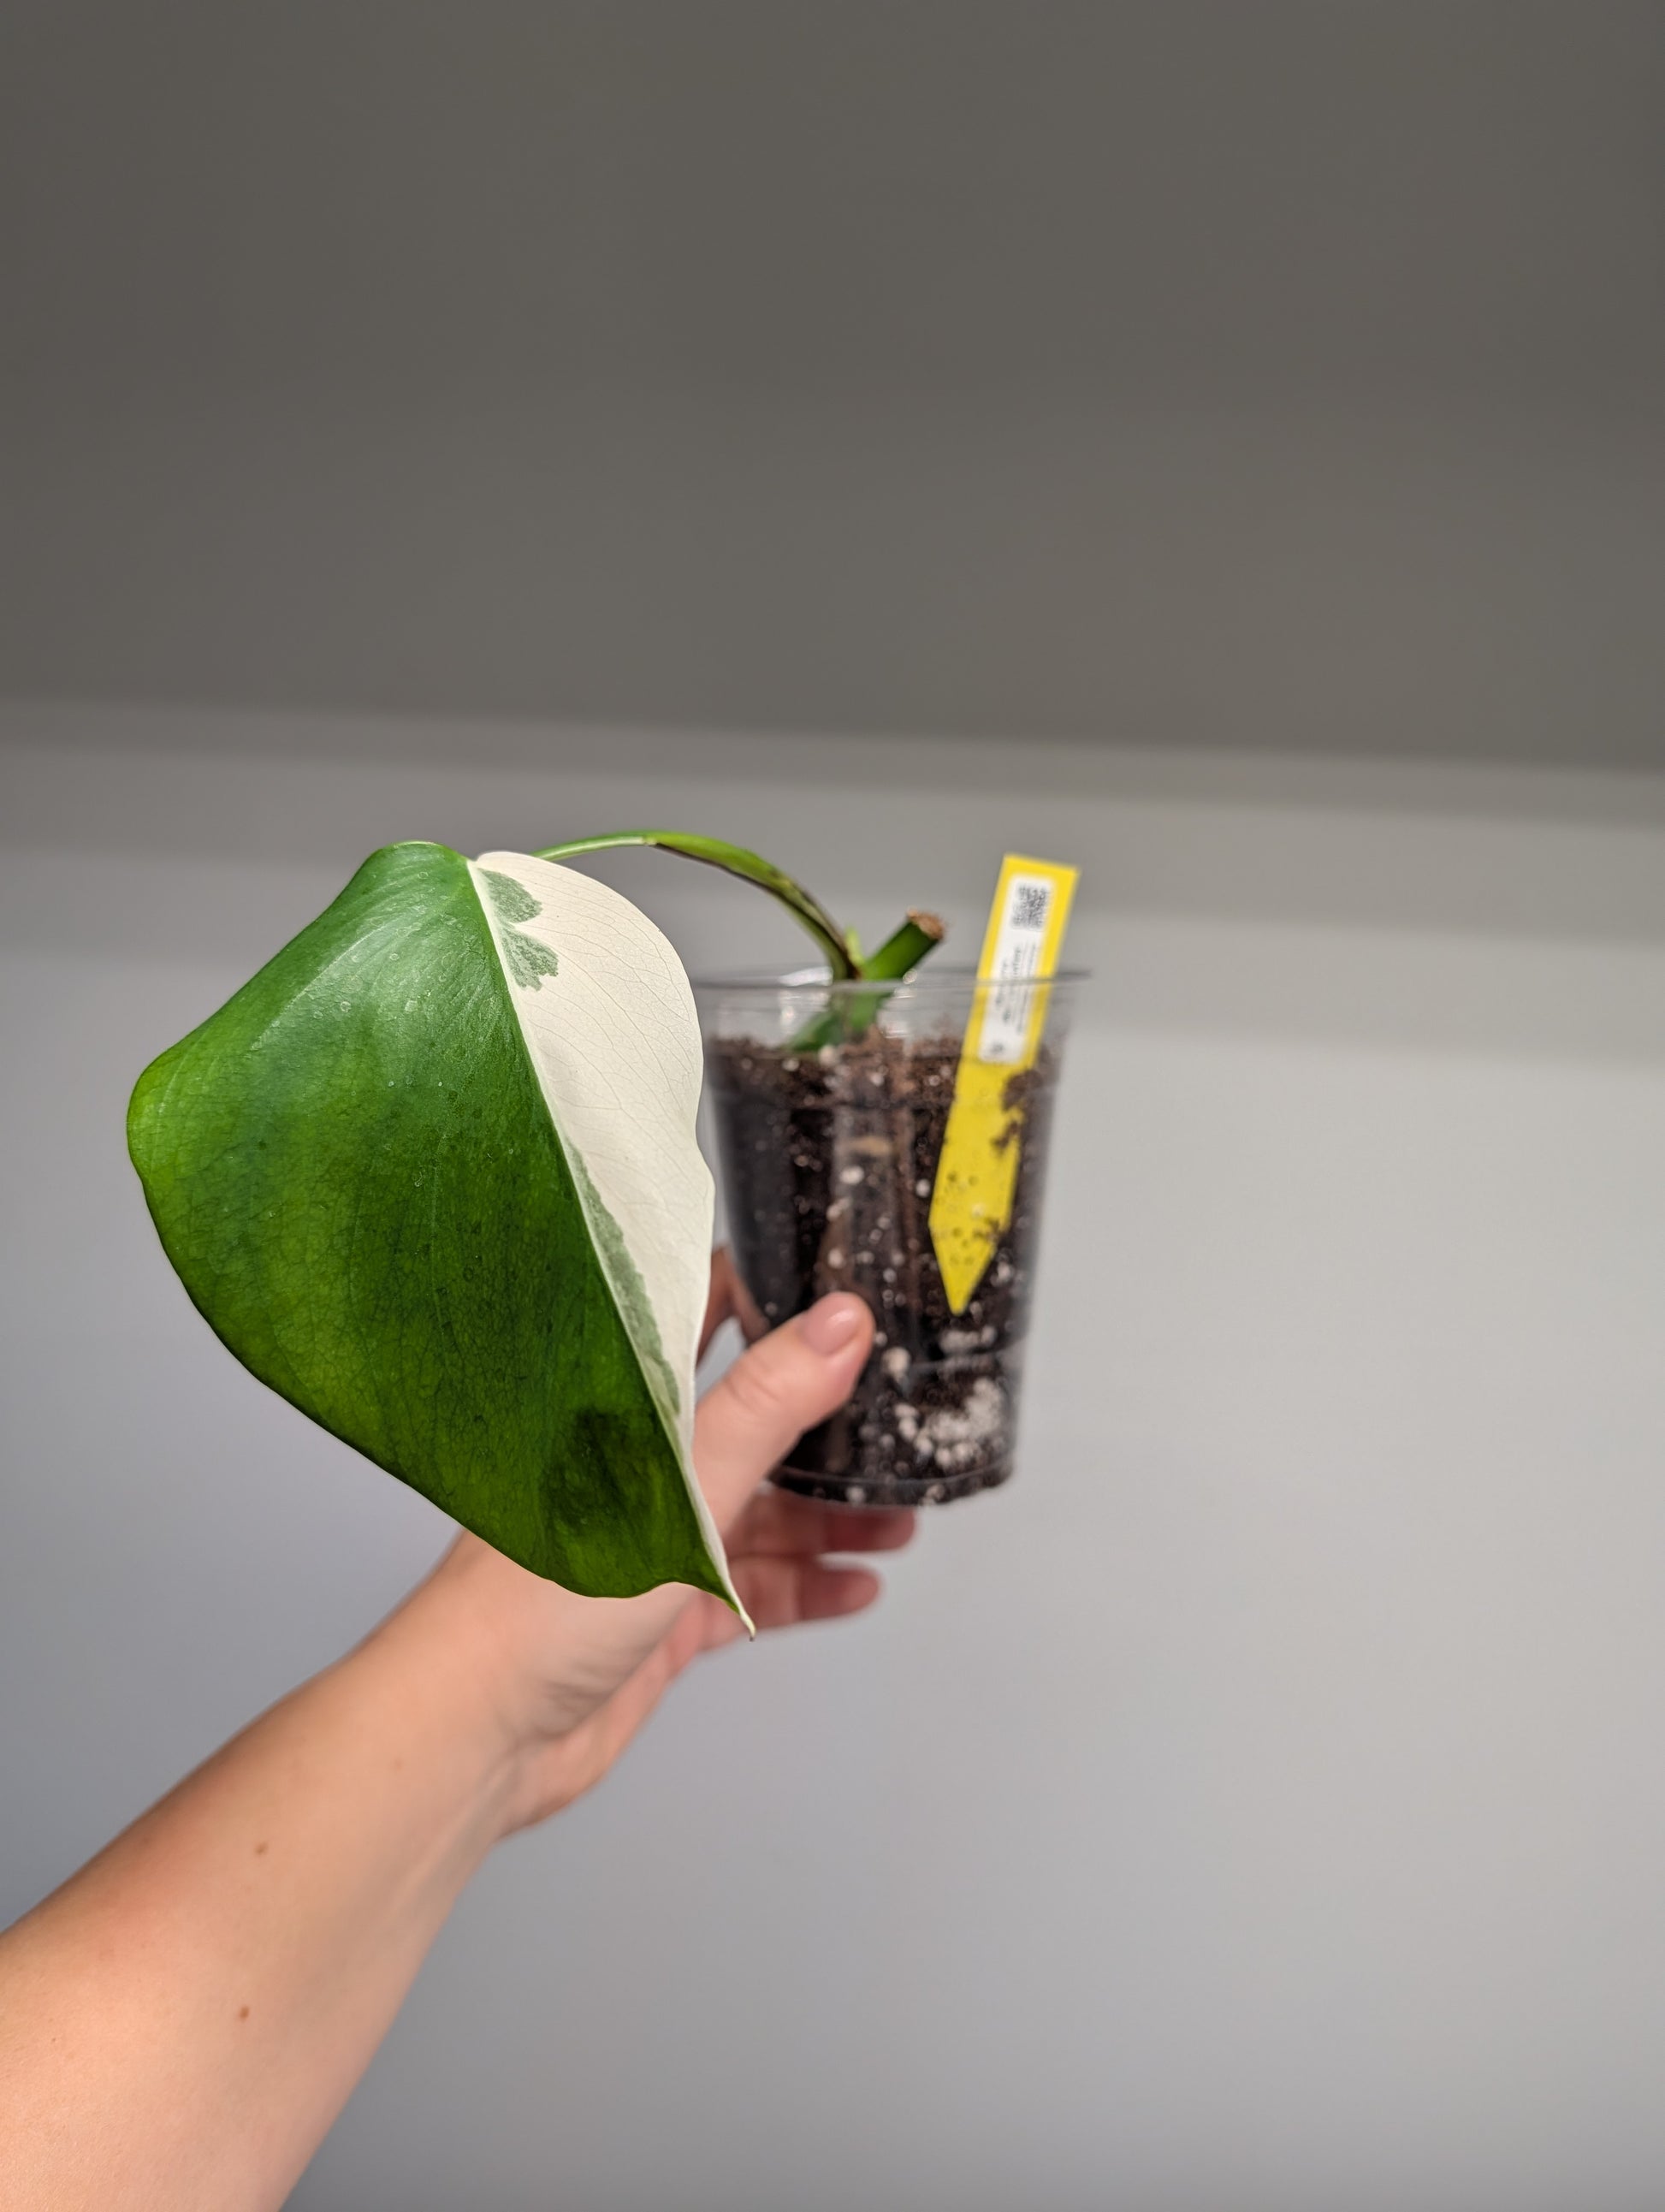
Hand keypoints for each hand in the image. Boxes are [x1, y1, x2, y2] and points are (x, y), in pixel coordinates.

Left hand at [406, 1254, 911, 1830]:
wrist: (484, 1727)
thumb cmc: (539, 1598)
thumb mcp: (678, 1488)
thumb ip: (764, 1406)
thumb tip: (839, 1324)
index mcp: (625, 1411)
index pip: (697, 1320)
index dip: (763, 1292)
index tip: (835, 1279)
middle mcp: (640, 1469)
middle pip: (749, 1427)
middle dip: (824, 1426)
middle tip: (898, 1417)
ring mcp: (653, 1542)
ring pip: (760, 1515)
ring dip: (829, 1518)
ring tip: (899, 1518)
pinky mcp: (663, 1613)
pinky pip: (752, 1591)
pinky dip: (806, 1587)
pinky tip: (857, 1586)